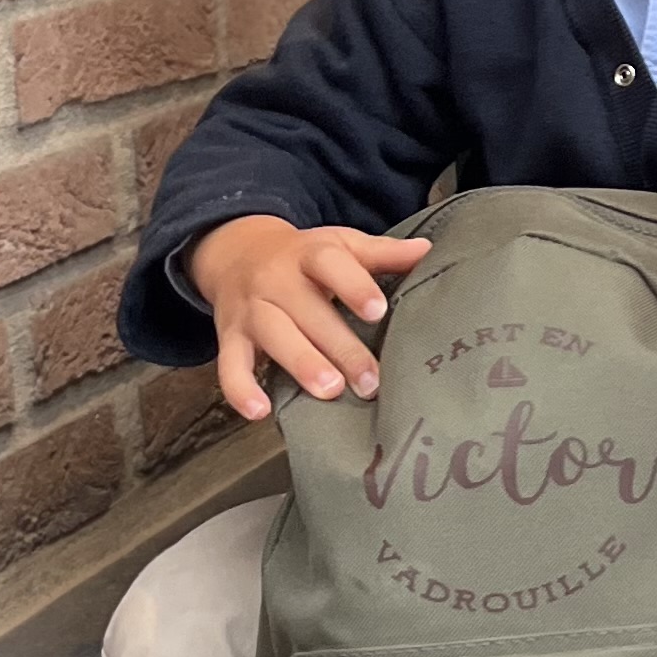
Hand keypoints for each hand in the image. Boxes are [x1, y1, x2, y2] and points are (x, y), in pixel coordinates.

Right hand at [188, 217, 431, 420]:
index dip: (354, 286)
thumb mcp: (341, 245)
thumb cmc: (304, 257)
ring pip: (273, 335)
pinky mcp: (230, 335)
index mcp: (309, 253)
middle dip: (340, 347)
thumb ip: (382, 253)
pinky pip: (229, 364)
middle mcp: (276, 280)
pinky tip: (260, 411)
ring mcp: (250, 308)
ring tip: (329, 391)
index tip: (378, 311)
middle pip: (307, 310)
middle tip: (370, 380)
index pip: (330, 263)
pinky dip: (239, 389)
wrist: (238, 252)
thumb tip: (427, 252)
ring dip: (300, 363)